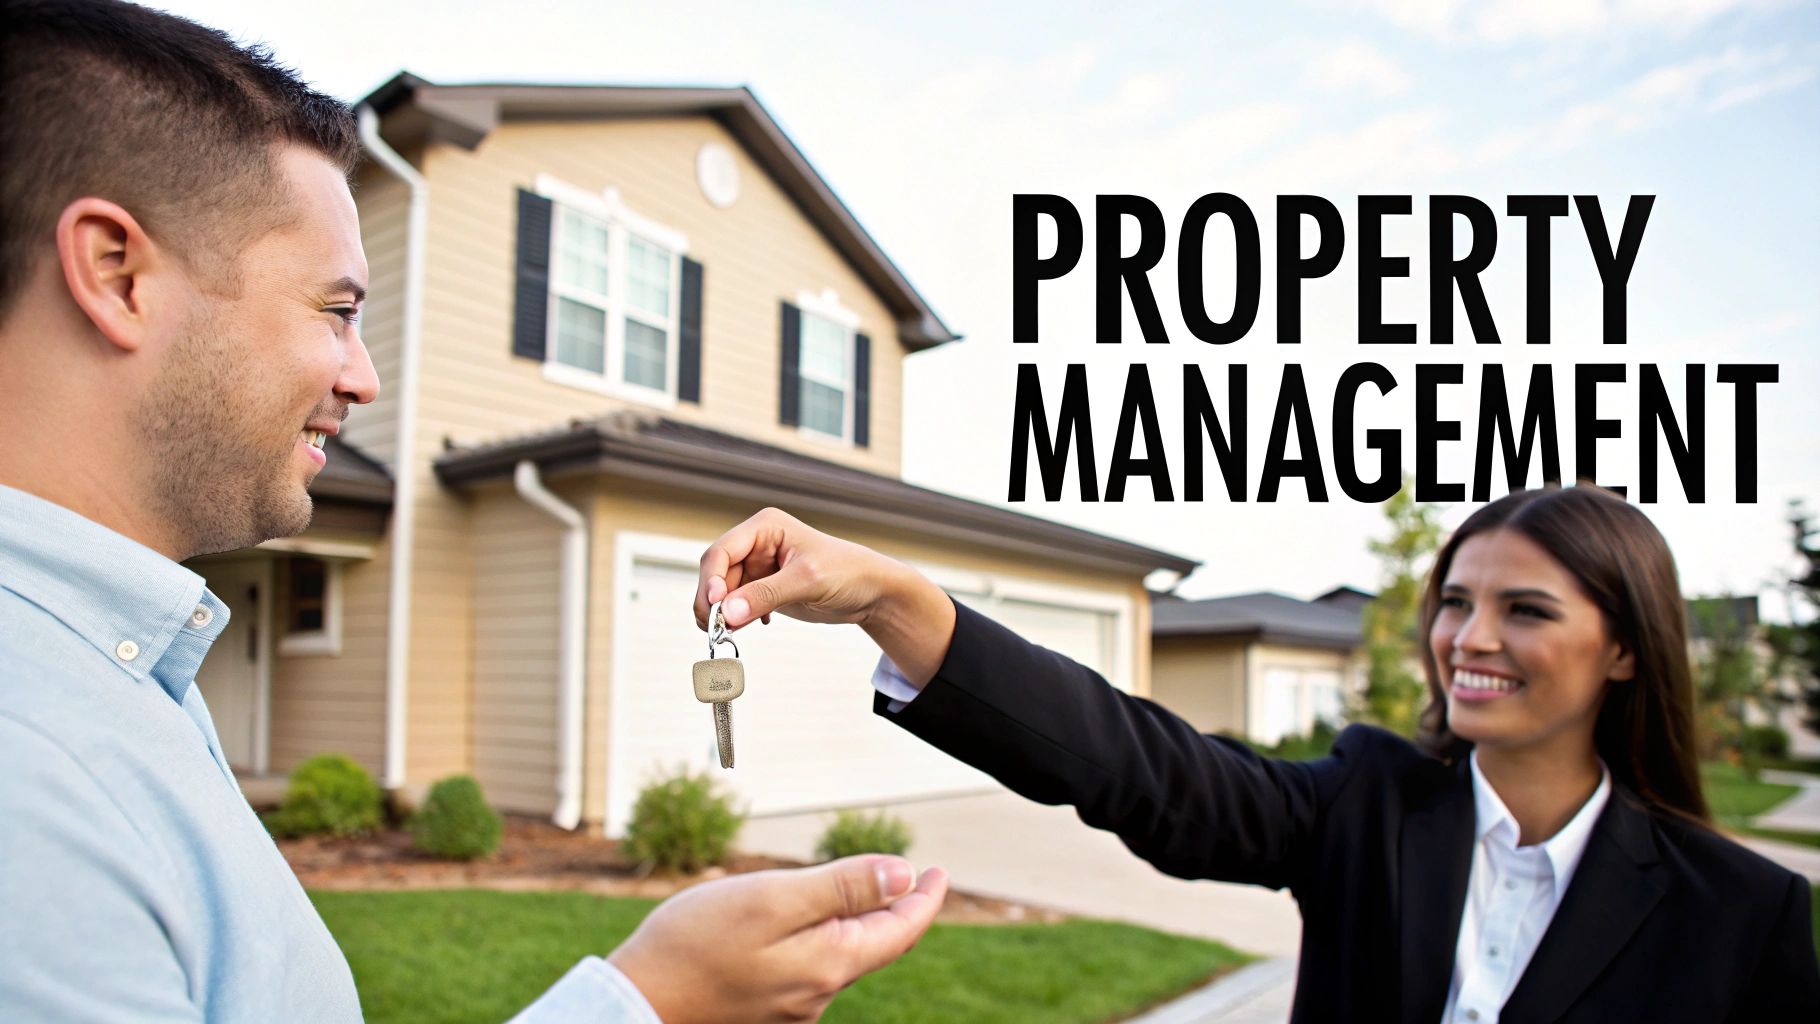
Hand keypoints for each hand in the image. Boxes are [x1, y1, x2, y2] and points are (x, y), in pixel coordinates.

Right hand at [607, 855, 948, 1023]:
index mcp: (830, 963)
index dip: (925, 898)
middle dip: (894, 909)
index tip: (938, 871)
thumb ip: (842, 887)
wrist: (632, 1004)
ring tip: (851, 888)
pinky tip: (795, 922)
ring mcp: (791, 1008)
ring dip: (853, 922)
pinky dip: (817, 939)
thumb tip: (902, 873)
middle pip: (873, 945)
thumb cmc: (695, 944)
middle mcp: (818, 994)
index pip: (901, 930)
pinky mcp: (764, 1011)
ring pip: (838, 956)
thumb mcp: (773, 897)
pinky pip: (805, 969)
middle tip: (912, 877)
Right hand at [694, 508, 955, 684]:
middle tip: (713, 628)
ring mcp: (759, 567)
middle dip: (712, 600)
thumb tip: (726, 612)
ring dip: (722, 613)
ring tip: (726, 634)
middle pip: (717, 572)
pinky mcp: (764, 588)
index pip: (722, 552)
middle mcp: (757, 544)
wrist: (872, 592)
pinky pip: (737, 603)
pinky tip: (750, 627)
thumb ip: (765, 595)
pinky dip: (735, 618)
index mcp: (764, 527)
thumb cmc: (847, 573)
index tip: (714, 607)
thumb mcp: (806, 581)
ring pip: (724, 591)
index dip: (712, 579)